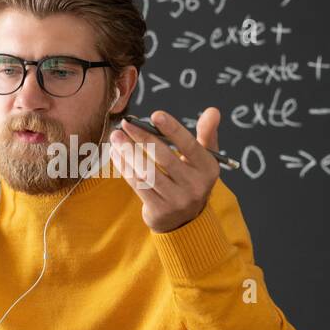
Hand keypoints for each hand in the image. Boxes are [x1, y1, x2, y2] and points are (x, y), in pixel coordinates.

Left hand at [108, 108, 220, 232]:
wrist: (186, 219)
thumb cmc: (191, 178)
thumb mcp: (203, 158)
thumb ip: (206, 134)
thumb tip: (213, 111)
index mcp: (208, 169)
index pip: (189, 146)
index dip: (173, 130)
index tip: (155, 115)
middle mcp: (195, 186)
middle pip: (164, 158)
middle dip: (142, 137)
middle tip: (125, 123)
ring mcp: (177, 200)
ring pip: (147, 172)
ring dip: (128, 152)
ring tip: (116, 137)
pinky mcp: (159, 210)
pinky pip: (138, 185)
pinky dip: (124, 167)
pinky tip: (116, 154)